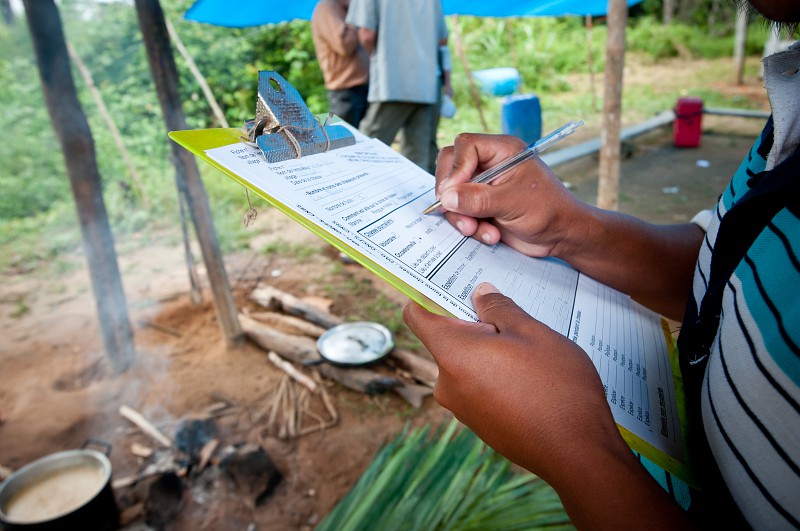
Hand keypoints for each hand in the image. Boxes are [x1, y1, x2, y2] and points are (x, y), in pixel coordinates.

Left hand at [403, 282, 623, 485]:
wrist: (578, 454)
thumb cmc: (557, 387)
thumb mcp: (532, 333)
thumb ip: (500, 308)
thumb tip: (480, 293)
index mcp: (452, 353)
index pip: (417, 317)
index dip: (426, 296)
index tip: (443, 284)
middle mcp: (447, 384)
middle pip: (447, 340)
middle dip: (474, 325)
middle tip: (510, 315)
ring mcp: (463, 409)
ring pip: (467, 364)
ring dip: (490, 351)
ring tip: (529, 348)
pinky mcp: (481, 426)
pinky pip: (480, 388)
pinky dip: (497, 375)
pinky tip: (531, 376)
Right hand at [434, 134, 591, 258]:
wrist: (560, 235)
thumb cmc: (548, 211)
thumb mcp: (513, 203)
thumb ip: (478, 199)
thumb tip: (446, 197)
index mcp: (502, 151)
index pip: (465, 146)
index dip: (456, 168)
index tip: (454, 193)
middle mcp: (489, 164)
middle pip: (450, 168)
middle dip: (452, 196)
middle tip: (463, 216)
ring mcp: (482, 185)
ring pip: (451, 194)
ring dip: (461, 216)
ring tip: (480, 231)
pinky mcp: (480, 205)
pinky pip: (459, 212)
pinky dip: (469, 226)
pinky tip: (489, 235)